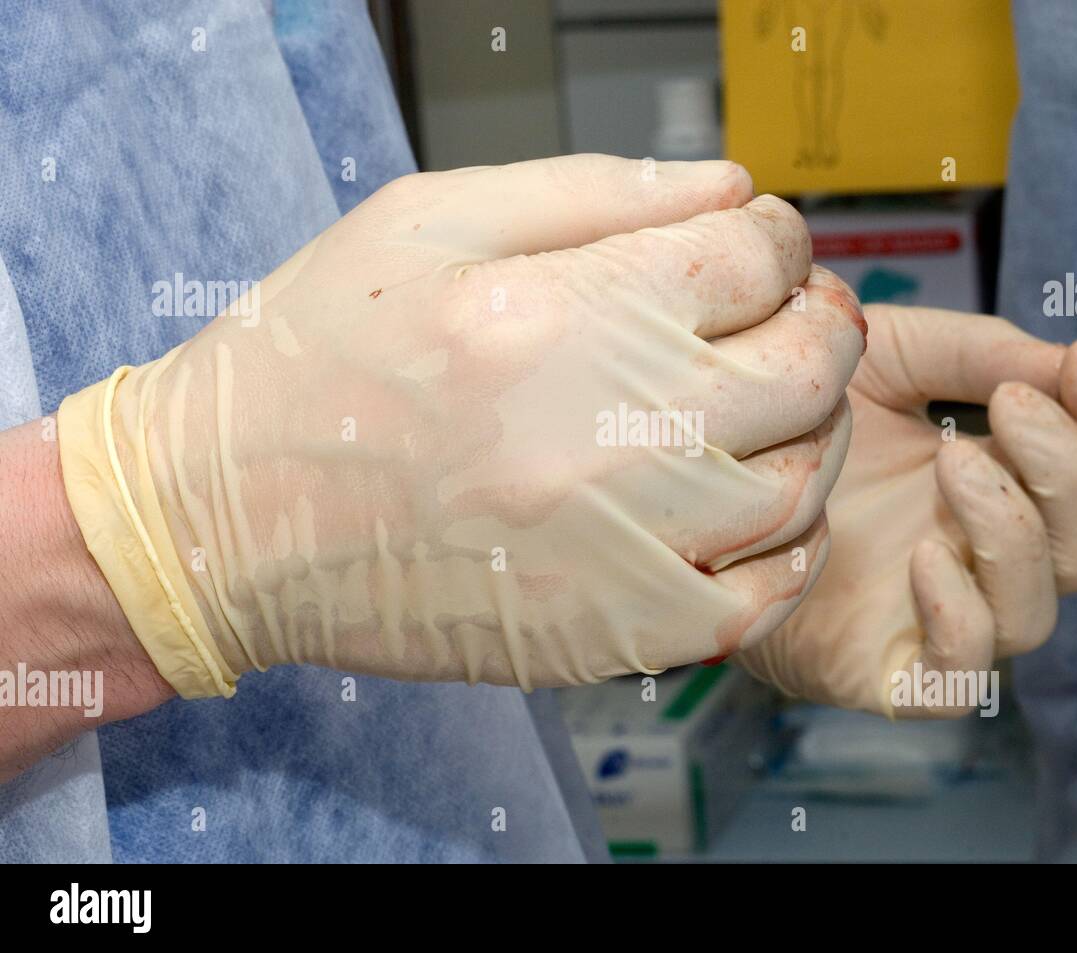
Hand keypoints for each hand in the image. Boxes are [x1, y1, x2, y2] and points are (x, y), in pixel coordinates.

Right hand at [57, 155, 866, 695]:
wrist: (226, 520)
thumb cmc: (315, 361)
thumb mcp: (426, 222)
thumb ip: (592, 189)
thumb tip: (728, 186)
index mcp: (560, 316)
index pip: (755, 260)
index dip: (779, 237)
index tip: (760, 241)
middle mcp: (605, 438)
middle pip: (804, 368)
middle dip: (821, 322)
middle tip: (797, 312)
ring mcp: (618, 549)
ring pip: (798, 485)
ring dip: (814, 430)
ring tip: (777, 405)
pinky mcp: (609, 635)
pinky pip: (757, 602)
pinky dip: (787, 550)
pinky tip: (759, 512)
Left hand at [736, 305, 1076, 714]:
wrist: (696, 484)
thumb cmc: (798, 426)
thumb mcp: (887, 358)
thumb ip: (975, 352)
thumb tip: (1063, 361)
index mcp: (996, 484)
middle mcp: (980, 558)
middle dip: (1071, 470)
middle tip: (1013, 403)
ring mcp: (936, 618)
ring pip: (1034, 613)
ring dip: (1013, 532)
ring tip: (951, 460)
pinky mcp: (883, 671)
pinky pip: (956, 679)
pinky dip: (960, 622)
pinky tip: (924, 556)